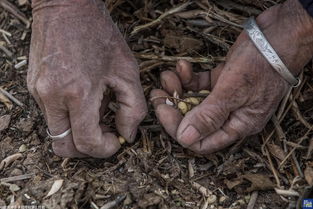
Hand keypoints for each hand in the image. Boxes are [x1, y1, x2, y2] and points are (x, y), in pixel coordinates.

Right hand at [27, 0, 146, 157]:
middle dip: (87, 149)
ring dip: (78, 132)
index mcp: (78, 92)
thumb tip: (127, 135)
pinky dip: (70, 117)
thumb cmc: (100, 34)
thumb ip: (134, 108)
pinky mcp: (34, 87)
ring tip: (97, 110)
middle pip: (64, 147)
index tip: (117, 140)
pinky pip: (52, 115)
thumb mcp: (127, 70)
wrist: (66, 7)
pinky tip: (84, 98)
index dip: (105, 149)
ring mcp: (38, 92)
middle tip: (106, 133)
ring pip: (57, 132)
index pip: (86, 143)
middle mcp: (51, 96)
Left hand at [151, 0, 312, 153]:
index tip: (163, 110)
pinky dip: (187, 78)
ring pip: (193, 102)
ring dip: (177, 89)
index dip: (178, 129)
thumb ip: (209, 116)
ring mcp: (225, 97)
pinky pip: (198, 85)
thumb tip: (185, 138)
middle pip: (193, 121)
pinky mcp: (221, 80)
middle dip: (173, 107)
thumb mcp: (234, 91)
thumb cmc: (263, 63)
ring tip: (169, 75)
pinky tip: (182, 66)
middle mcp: (230, 115)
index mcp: (238, 125)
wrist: (280, 34)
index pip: (201, 141)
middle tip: (157, 94)